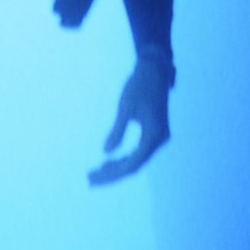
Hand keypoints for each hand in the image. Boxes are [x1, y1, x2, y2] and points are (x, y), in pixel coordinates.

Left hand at [88, 57, 171, 184]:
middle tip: (89, 179)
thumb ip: (117, 131)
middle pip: (134, 165)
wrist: (155, 69)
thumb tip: (106, 152)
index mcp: (153, 135)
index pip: (132, 164)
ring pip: (137, 160)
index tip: (94, 178)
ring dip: (116, 167)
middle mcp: (159, 139)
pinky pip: (139, 152)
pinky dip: (124, 158)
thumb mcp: (125, 107)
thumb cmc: (139, 85)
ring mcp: (159, 137)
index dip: (112, 174)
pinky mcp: (155, 133)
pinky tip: (109, 161)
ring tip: (95, 172)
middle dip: (112, 174)